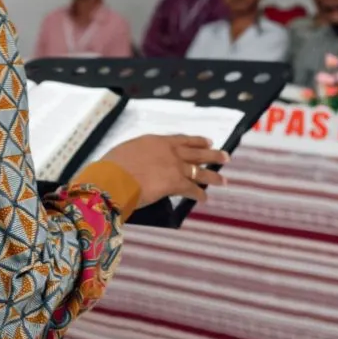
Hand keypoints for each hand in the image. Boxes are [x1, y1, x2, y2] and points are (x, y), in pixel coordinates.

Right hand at [102, 135, 229, 207]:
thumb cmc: (112, 167)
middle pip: (196, 152)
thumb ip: (140, 154)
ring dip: (213, 176)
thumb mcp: (127, 152)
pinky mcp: (175, 183)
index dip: (196, 141)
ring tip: (224, 181)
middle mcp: (169, 151)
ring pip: (199, 170)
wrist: (113, 178)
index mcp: (156, 141)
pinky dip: (199, 194)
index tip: (207, 141)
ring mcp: (174, 166)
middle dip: (212, 154)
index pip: (181, 140)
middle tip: (225, 156)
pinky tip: (205, 198)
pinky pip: (192, 189)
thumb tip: (140, 161)